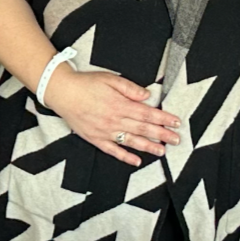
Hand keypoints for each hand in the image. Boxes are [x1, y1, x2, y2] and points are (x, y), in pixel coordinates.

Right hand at [42, 67, 181, 165]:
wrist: (63, 93)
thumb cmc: (86, 83)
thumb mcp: (110, 79)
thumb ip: (129, 88)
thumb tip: (147, 95)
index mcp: (120, 104)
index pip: (147, 113)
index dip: (163, 118)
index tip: (176, 122)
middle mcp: (115, 120)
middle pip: (143, 129)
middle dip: (162, 134)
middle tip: (176, 140)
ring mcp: (105, 131)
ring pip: (131, 141)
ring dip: (148, 147)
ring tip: (162, 152)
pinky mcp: (95, 139)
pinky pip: (113, 150)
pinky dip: (125, 157)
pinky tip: (136, 161)